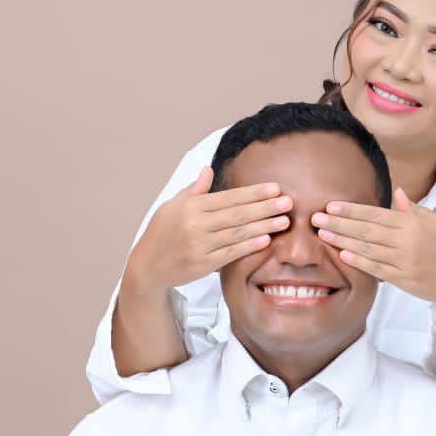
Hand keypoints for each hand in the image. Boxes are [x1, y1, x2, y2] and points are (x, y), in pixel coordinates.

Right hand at [126, 166, 292, 290]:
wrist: (147, 266)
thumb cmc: (162, 232)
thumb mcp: (172, 206)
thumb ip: (194, 190)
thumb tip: (208, 170)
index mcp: (190, 207)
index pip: (229, 197)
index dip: (253, 193)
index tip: (274, 188)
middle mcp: (195, 225)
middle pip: (237, 214)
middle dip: (265, 207)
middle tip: (288, 201)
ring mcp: (199, 246)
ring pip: (237, 233)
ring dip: (263, 226)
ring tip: (284, 221)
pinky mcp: (203, 264)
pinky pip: (231, 253)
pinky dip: (249, 246)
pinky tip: (266, 239)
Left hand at [311, 187, 435, 309]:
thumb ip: (413, 210)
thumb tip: (397, 192)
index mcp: (414, 223)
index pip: (376, 214)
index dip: (352, 210)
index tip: (331, 205)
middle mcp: (409, 241)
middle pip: (367, 230)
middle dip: (339, 224)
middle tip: (316, 218)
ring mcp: (406, 262)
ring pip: (369, 249)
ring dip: (343, 242)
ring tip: (323, 235)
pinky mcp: (405, 281)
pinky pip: (378, 270)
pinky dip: (359, 262)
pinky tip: (342, 256)